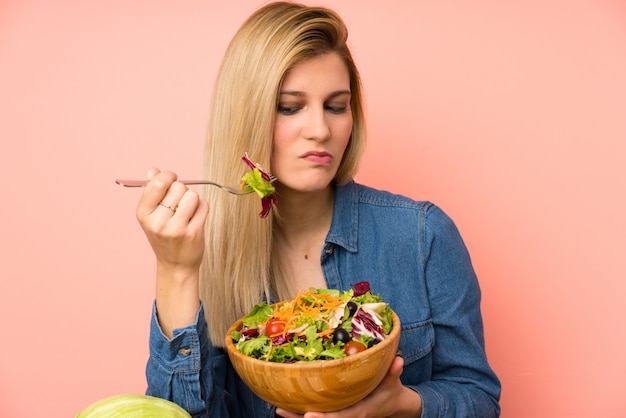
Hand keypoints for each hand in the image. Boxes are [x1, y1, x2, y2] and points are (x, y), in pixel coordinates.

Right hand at [136, 168, 209, 336]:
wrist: (175, 266)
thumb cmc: (164, 237)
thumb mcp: (151, 215)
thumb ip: (152, 191)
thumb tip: (154, 170)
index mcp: (143, 214)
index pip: (159, 182)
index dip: (169, 177)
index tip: (172, 181)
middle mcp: (158, 222)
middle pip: (179, 187)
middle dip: (182, 192)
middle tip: (178, 206)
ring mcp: (176, 229)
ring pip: (193, 195)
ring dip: (193, 200)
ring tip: (187, 212)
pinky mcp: (193, 233)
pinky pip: (204, 206)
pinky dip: (202, 209)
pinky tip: (195, 219)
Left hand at [276, 357, 421, 417]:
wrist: (391, 404)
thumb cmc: (390, 391)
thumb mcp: (393, 382)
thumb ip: (394, 372)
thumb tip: (399, 361)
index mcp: (359, 411)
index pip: (339, 417)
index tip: (308, 415)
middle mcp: (347, 415)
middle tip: (280, 410)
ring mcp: (340, 414)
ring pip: (316, 417)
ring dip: (296, 415)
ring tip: (278, 408)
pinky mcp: (335, 410)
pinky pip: (317, 411)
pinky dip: (301, 409)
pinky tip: (285, 403)